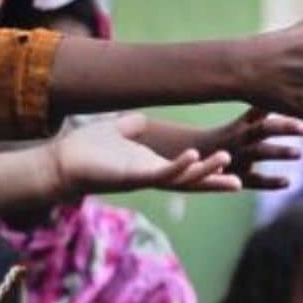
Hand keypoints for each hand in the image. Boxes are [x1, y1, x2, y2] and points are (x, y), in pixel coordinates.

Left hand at [49, 114, 241, 197]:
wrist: (60, 162)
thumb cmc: (86, 149)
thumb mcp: (117, 132)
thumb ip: (133, 128)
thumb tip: (141, 119)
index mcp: (152, 165)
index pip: (187, 170)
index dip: (209, 170)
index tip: (233, 167)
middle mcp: (152, 175)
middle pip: (193, 182)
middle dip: (217, 182)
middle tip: (242, 182)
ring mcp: (144, 177)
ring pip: (184, 179)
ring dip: (206, 171)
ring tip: (227, 160)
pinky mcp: (133, 177)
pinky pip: (162, 173)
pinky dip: (180, 165)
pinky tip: (195, 156)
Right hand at [197, 109, 302, 189]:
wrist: (197, 159)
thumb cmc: (230, 137)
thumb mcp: (243, 123)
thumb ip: (265, 112)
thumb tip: (290, 93)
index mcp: (242, 124)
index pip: (260, 110)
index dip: (278, 105)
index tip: (300, 101)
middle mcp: (241, 139)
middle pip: (262, 129)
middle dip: (284, 127)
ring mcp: (239, 158)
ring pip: (260, 153)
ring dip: (279, 152)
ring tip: (299, 153)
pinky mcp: (238, 177)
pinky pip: (255, 181)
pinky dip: (270, 182)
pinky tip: (288, 182)